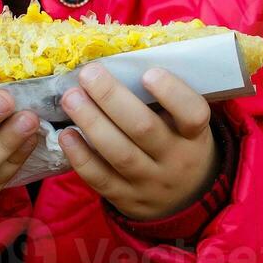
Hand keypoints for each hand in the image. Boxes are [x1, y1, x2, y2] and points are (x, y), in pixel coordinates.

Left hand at [58, 64, 219, 220]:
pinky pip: (100, 179)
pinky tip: (66, 135)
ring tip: (71, 97)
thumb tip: (121, 63)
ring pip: (119, 153)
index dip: (172, 93)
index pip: (192, 114)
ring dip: (91, 122)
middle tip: (89, 74)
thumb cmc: (180, 144)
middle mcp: (176, 160)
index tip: (148, 73)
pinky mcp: (126, 199)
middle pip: (144, 129)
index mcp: (195, 135)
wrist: (186, 198)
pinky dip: (81, 156)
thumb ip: (165, 101)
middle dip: (112, 98)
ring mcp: (150, 183)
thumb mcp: (186, 125)